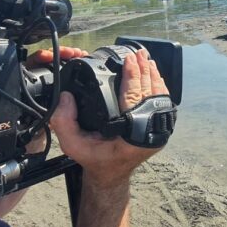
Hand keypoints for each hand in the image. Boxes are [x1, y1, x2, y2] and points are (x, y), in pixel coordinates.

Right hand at [50, 49, 167, 186]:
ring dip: (152, 75)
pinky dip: (157, 86)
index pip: (134, 98)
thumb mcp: (73, 144)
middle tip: (139, 54)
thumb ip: (64, 122)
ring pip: (159, 96)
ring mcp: (158, 131)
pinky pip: (162, 103)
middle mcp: (149, 133)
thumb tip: (66, 96)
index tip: (130, 60)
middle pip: (150, 93)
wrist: (110, 173)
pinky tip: (153, 74)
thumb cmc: (94, 158)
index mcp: (131, 137)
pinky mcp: (160, 129)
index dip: (133, 76)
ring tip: (146, 59)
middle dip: (144, 70)